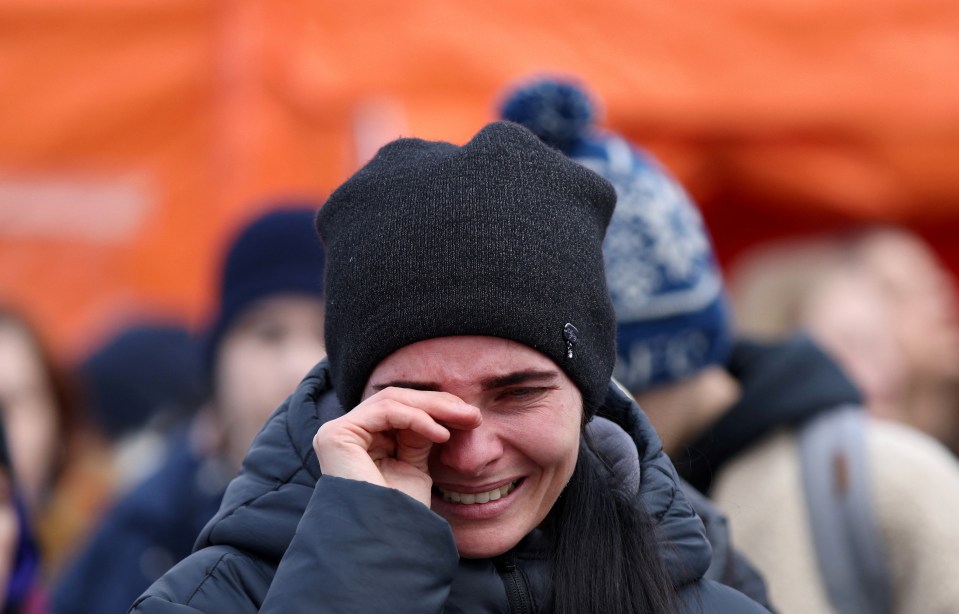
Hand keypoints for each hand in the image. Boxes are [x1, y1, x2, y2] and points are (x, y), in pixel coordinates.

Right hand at [313, 388, 480, 506]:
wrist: (386, 543)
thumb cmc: (400, 513)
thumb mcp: (414, 464)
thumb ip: (420, 435)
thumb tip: (446, 409)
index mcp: (360, 440)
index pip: (399, 409)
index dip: (436, 408)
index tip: (472, 417)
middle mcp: (345, 434)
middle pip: (396, 400)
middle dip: (439, 404)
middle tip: (474, 415)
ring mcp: (335, 432)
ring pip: (392, 401)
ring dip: (434, 408)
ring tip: (464, 421)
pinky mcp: (336, 435)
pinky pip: (386, 412)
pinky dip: (418, 418)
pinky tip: (442, 434)